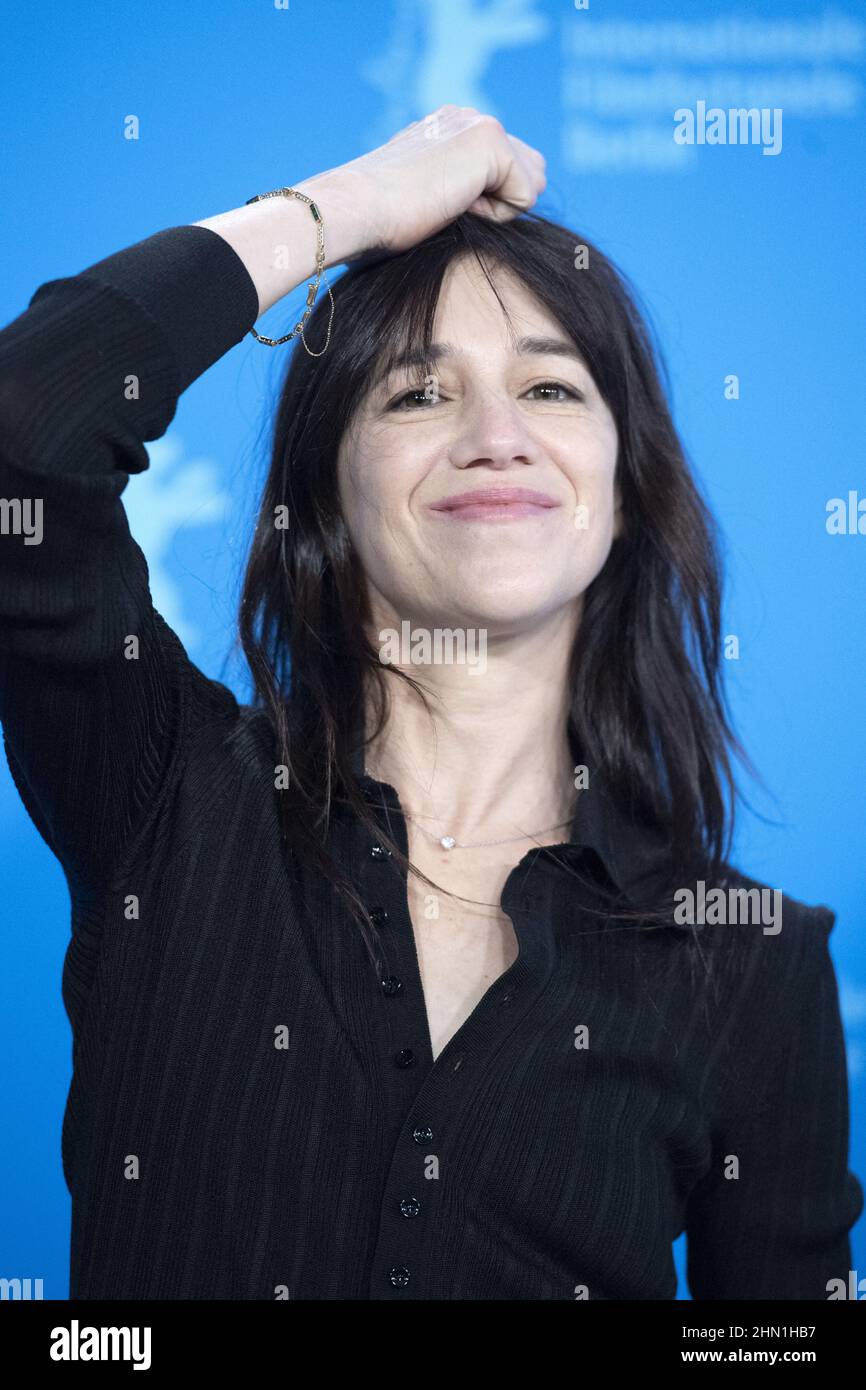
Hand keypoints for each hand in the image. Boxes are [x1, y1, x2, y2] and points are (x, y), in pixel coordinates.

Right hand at [300, 106, 546, 263]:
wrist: (355, 210)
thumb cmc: (377, 222)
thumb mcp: (424, 200)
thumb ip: (457, 191)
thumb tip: (483, 203)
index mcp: (449, 128)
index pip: (508, 170)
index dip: (484, 205)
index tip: (436, 205)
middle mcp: (467, 117)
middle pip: (529, 172)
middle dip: (499, 204)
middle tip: (446, 208)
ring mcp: (479, 123)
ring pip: (530, 184)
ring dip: (497, 210)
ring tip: (449, 206)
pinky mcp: (491, 141)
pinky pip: (525, 198)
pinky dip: (494, 215)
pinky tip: (452, 204)